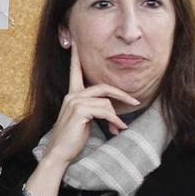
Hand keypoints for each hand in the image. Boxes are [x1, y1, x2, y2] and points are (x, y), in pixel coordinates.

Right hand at [40, 43, 136, 165]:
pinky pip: (105, 111)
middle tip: (135, 102)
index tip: (75, 42)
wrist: (59, 153)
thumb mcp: (85, 120)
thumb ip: (96, 110)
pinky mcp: (80, 111)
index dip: (76, 57)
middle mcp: (72, 95)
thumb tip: (115, 115)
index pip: (74, 72)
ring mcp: (74, 102)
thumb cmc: (72, 138)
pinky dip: (114, 120)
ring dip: (116, 116)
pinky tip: (117, 129)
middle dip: (121, 94)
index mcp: (72, 95)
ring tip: (118, 128)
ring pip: (106, 101)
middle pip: (103, 87)